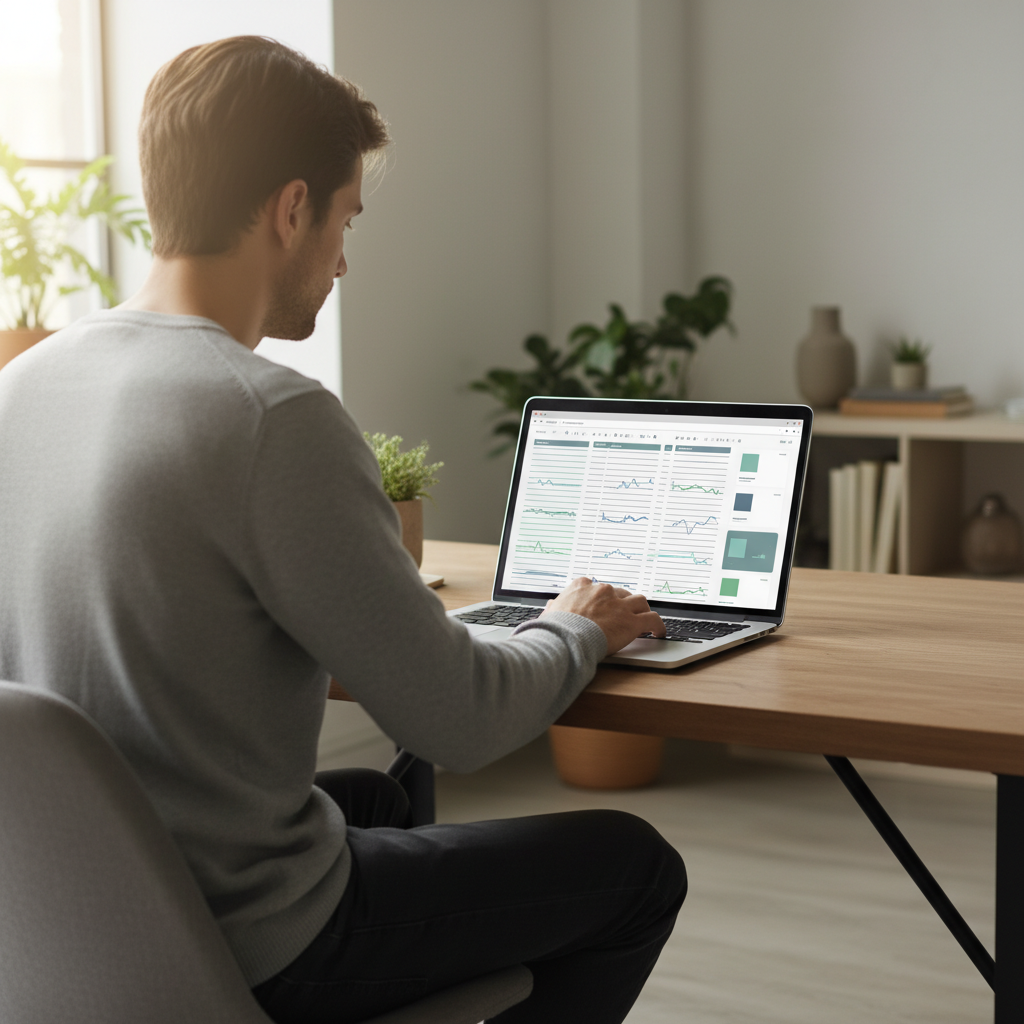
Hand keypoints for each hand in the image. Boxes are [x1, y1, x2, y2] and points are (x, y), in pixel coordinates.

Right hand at [541, 576, 664, 653]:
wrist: (565, 638)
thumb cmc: (555, 629)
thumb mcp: (549, 613)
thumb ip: (553, 607)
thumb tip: (551, 606)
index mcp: (582, 586)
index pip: (597, 587)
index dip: (603, 598)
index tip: (604, 605)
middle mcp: (603, 591)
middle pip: (621, 593)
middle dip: (623, 603)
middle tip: (624, 614)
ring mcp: (619, 604)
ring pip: (639, 601)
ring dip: (642, 610)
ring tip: (644, 618)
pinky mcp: (632, 621)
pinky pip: (652, 619)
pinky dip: (658, 625)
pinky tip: (659, 632)